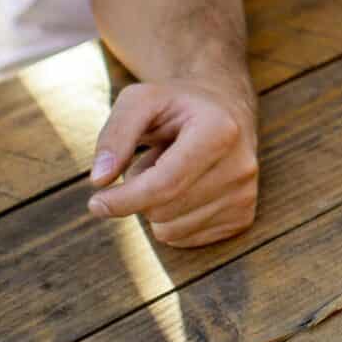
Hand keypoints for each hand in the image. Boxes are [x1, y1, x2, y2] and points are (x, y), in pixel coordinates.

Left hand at [86, 75, 259, 247]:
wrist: (225, 107)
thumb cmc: (177, 104)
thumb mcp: (141, 100)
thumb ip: (115, 135)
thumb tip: (99, 180)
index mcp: (220, 131)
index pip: (164, 184)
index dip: (123, 200)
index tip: (95, 203)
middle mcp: (240, 166)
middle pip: (163, 210)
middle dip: (140, 194)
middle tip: (152, 161)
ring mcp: (246, 195)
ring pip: (171, 231)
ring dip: (156, 207)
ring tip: (171, 173)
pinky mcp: (243, 216)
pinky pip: (186, 240)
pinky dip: (173, 220)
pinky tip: (186, 190)